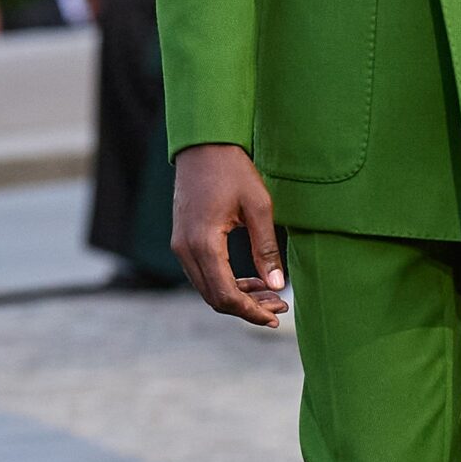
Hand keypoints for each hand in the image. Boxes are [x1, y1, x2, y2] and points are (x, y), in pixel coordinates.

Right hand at [171, 142, 287, 324]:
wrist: (204, 145)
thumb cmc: (233, 170)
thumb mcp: (258, 207)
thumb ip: (266, 249)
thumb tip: (276, 286)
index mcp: (204, 243)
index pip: (225, 295)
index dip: (251, 312)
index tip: (275, 316)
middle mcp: (185, 249)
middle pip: (214, 297)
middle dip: (247, 308)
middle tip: (279, 306)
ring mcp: (180, 246)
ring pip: (207, 288)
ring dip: (237, 297)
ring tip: (270, 295)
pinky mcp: (182, 240)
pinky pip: (202, 273)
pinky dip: (225, 282)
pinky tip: (251, 280)